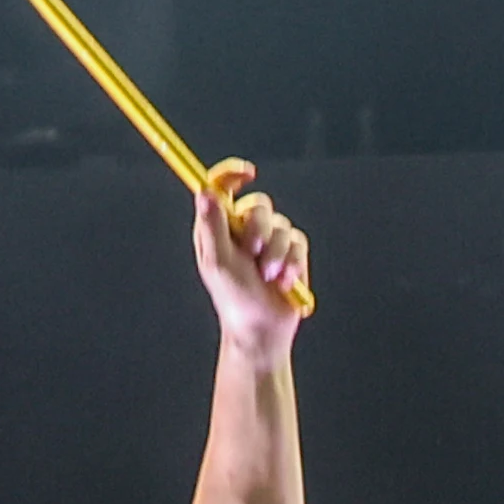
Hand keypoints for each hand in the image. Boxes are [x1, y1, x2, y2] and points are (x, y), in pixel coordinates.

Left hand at [194, 159, 308, 350]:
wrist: (262, 330)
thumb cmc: (233, 299)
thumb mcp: (217, 262)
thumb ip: (212, 226)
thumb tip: (205, 193)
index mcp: (219, 227)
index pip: (223, 189)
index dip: (233, 175)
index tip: (247, 173)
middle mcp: (243, 229)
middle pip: (259, 204)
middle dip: (260, 229)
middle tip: (253, 253)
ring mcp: (269, 240)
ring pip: (282, 225)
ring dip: (276, 254)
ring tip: (269, 278)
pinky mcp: (291, 253)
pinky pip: (298, 242)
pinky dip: (292, 264)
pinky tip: (284, 283)